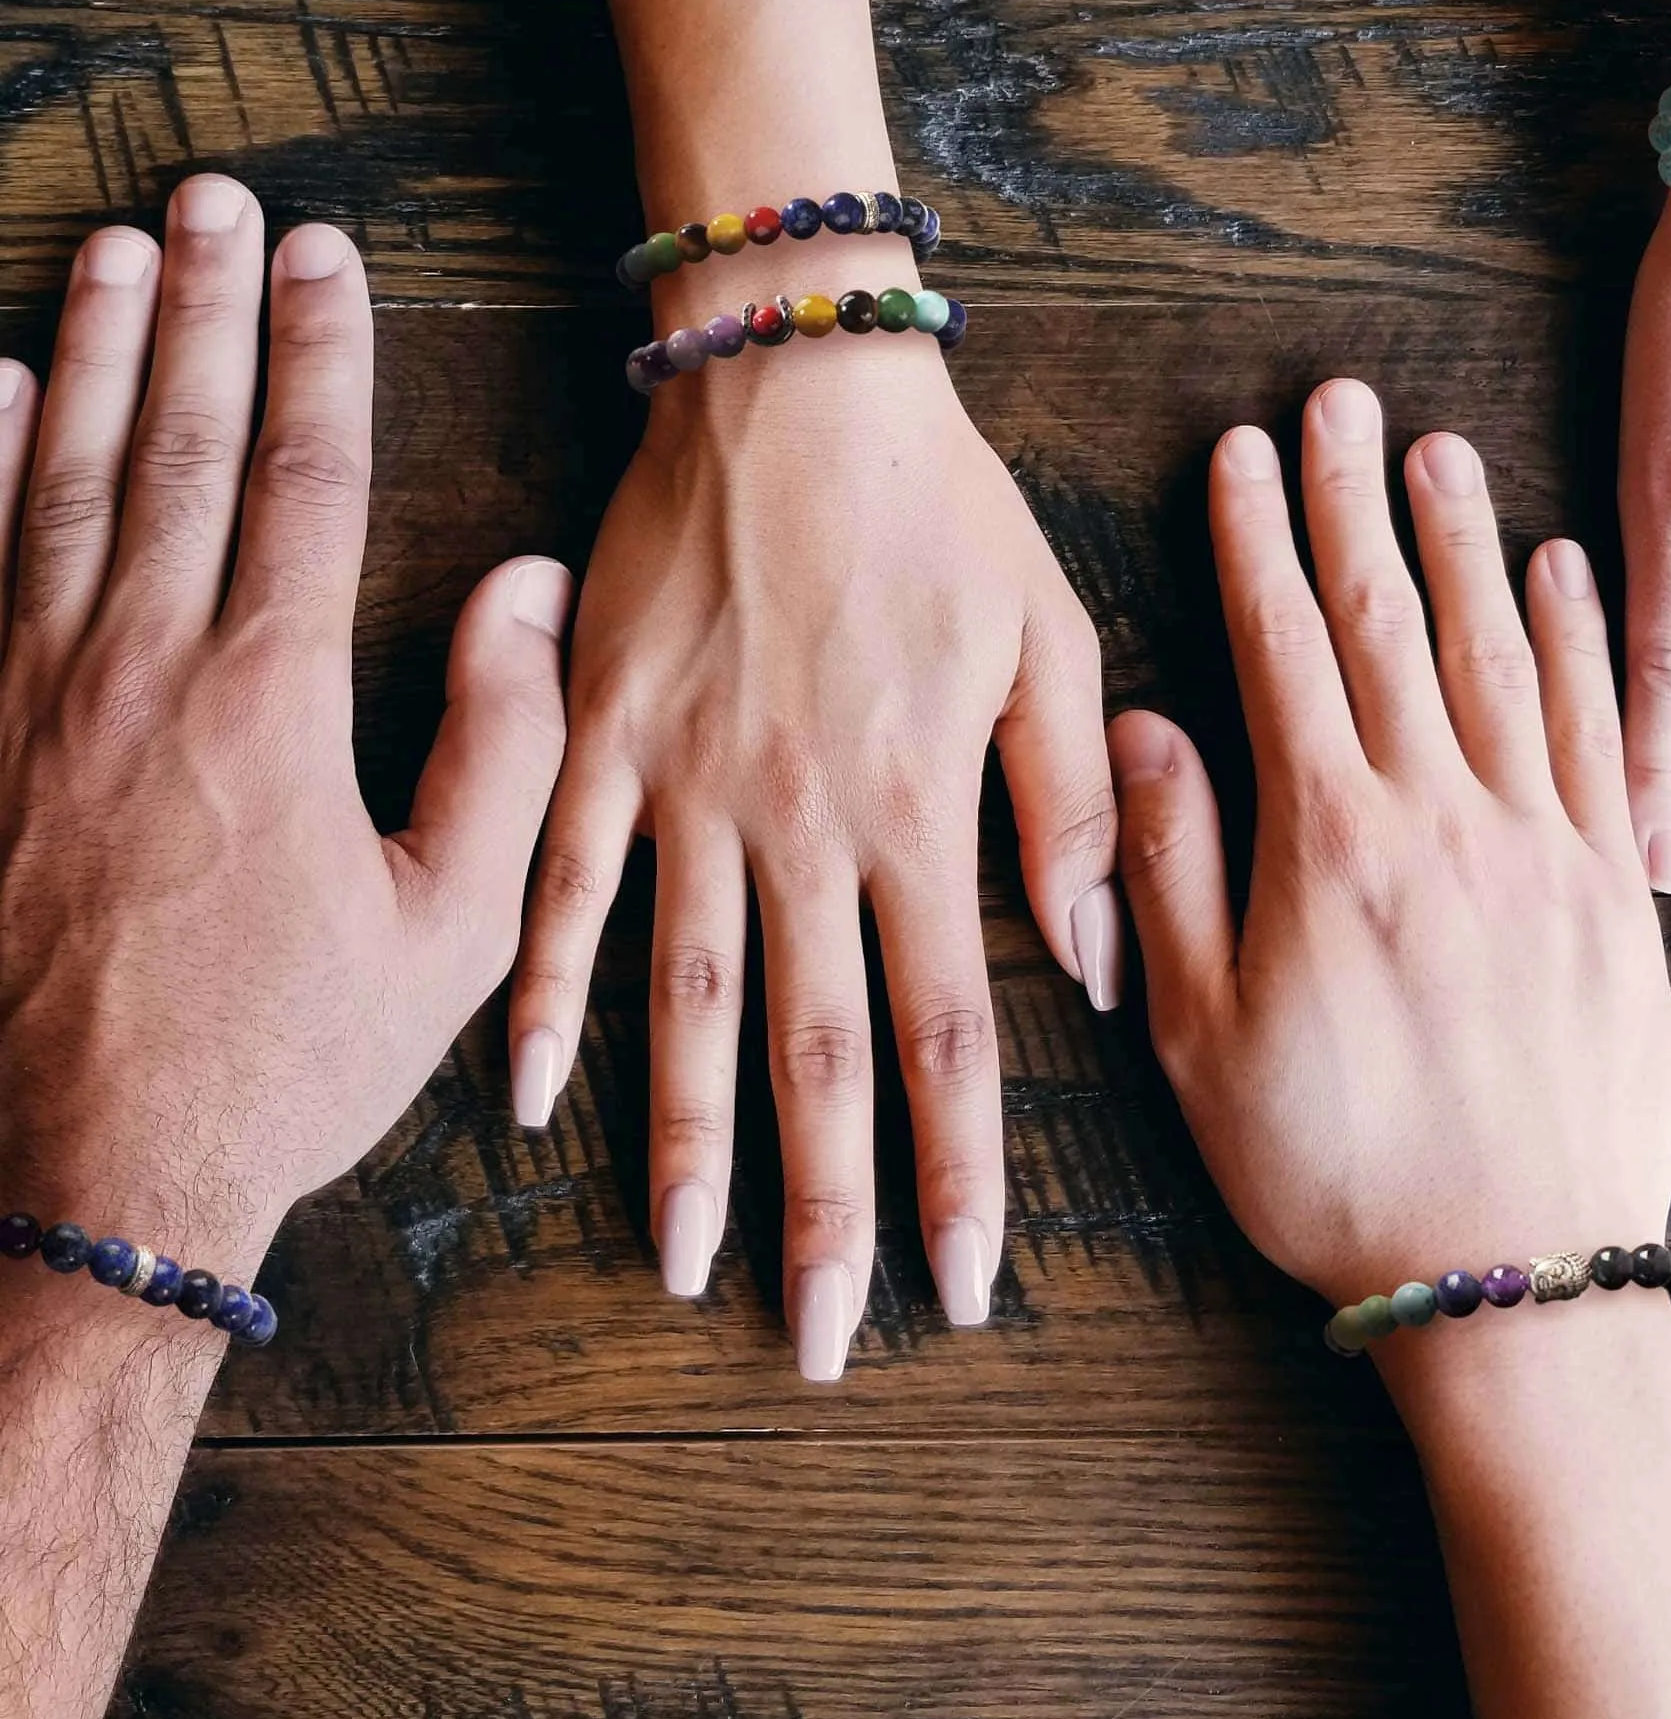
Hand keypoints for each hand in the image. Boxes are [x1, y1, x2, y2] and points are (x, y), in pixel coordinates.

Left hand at [0, 174, 570, 1263]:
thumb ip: (505, 743)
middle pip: (179, 446)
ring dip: (96, 354)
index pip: (303, 480)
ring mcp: (29, 700)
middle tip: (220, 201)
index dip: (323, 356)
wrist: (90, 1175)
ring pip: (64, 481)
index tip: (331, 260)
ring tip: (118, 249)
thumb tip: (521, 589)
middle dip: (207, 310)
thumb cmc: (286, 1055)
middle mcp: (137, 670)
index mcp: (269, 701)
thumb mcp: (452, 923)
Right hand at [508, 333, 1116, 1378]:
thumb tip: (1094, 968)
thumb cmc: (941, 507)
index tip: (960, 1287)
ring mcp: (687, 785)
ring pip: (684, 999)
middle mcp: (801, 824)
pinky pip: (563, 884)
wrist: (795, 380)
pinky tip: (527, 1095)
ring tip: (684, 1262)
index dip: (957, 1171)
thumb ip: (1071, 807)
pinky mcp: (601, 736)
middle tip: (823, 1338)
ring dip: (685, 1141)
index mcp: (919, 808)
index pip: (947, 1032)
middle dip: (826, 1207)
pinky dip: (544, 991)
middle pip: (816, 1050)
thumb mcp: (1050, 637)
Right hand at [1107, 379, 1670, 1320]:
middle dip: (1355, 504)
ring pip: (1499, 656)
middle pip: (1390, 625)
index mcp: (1329, 845)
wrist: (1514, 1281)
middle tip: (1343, 402)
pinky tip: (1561, 573)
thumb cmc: (1332, 1168)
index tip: (1245, 454)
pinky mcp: (1610, 892)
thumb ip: (1166, 868)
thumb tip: (1143, 728)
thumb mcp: (1198, 1036)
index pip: (1284, 651)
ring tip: (1439, 451)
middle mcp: (1441, 817)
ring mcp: (1541, 846)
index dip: (1258, 541)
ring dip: (1464, 544)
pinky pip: (1600, 734)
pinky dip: (1581, 642)